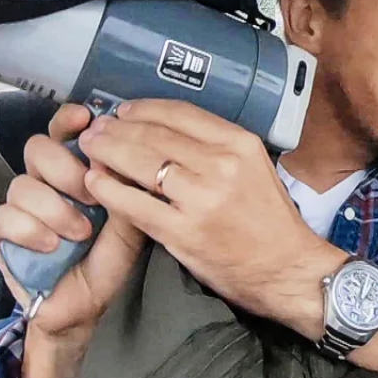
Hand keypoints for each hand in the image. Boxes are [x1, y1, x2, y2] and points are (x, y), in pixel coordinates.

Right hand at [0, 104, 147, 342]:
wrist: (91, 302)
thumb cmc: (111, 255)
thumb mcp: (130, 216)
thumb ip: (125, 184)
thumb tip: (117, 152)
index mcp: (77, 168)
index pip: (64, 130)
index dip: (70, 120)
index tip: (87, 118)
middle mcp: (46, 180)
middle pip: (39, 148)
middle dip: (67, 169)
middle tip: (92, 196)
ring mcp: (22, 205)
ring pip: (23, 184)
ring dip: (57, 208)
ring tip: (82, 232)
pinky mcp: (4, 233)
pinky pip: (8, 217)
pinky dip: (35, 231)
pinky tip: (55, 245)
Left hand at [76, 99, 344, 339]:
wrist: (287, 268)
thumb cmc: (269, 219)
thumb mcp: (254, 168)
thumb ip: (216, 149)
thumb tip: (165, 134)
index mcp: (240, 143)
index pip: (180, 113)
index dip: (143, 109)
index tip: (122, 112)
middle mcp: (221, 164)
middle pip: (154, 135)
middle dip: (116, 130)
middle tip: (95, 130)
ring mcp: (201, 198)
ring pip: (139, 163)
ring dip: (106, 153)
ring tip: (90, 150)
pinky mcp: (183, 231)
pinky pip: (133, 204)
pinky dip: (108, 190)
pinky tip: (94, 183)